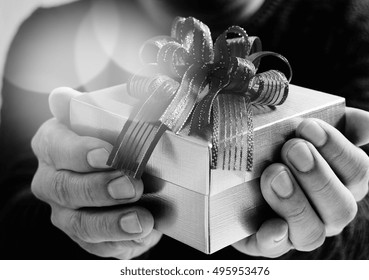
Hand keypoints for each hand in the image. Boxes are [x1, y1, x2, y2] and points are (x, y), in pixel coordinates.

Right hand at [31, 87, 161, 258]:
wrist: (117, 173)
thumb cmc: (118, 140)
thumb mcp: (121, 117)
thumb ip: (134, 100)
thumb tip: (163, 85)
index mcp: (55, 142)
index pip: (57, 145)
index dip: (79, 150)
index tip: (109, 153)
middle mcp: (53, 178)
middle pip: (64, 188)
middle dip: (99, 189)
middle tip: (133, 185)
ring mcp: (65, 210)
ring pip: (78, 223)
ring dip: (111, 223)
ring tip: (143, 220)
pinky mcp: (83, 235)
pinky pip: (96, 246)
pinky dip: (120, 244)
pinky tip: (142, 236)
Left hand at [233, 107, 368, 257]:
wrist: (237, 171)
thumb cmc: (277, 144)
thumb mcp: (301, 127)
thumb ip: (337, 123)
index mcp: (342, 182)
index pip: (357, 170)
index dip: (336, 148)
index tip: (307, 126)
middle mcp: (327, 211)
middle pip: (341, 206)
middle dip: (317, 175)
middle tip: (291, 148)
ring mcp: (298, 230)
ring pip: (313, 232)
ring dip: (295, 203)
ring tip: (274, 174)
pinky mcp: (268, 241)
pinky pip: (275, 249)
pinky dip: (274, 238)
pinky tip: (271, 224)